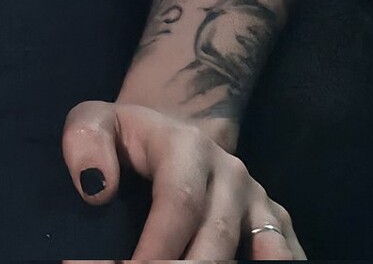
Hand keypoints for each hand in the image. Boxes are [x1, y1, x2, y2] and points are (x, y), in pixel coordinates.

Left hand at [62, 100, 302, 261]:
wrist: (172, 131)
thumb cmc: (127, 137)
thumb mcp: (95, 122)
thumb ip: (85, 141)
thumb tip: (95, 189)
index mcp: (188, 146)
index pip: (177, 204)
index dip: (155, 248)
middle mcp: (231, 173)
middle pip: (216, 239)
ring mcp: (258, 200)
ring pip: (260, 251)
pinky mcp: (276, 223)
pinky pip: (287, 254)